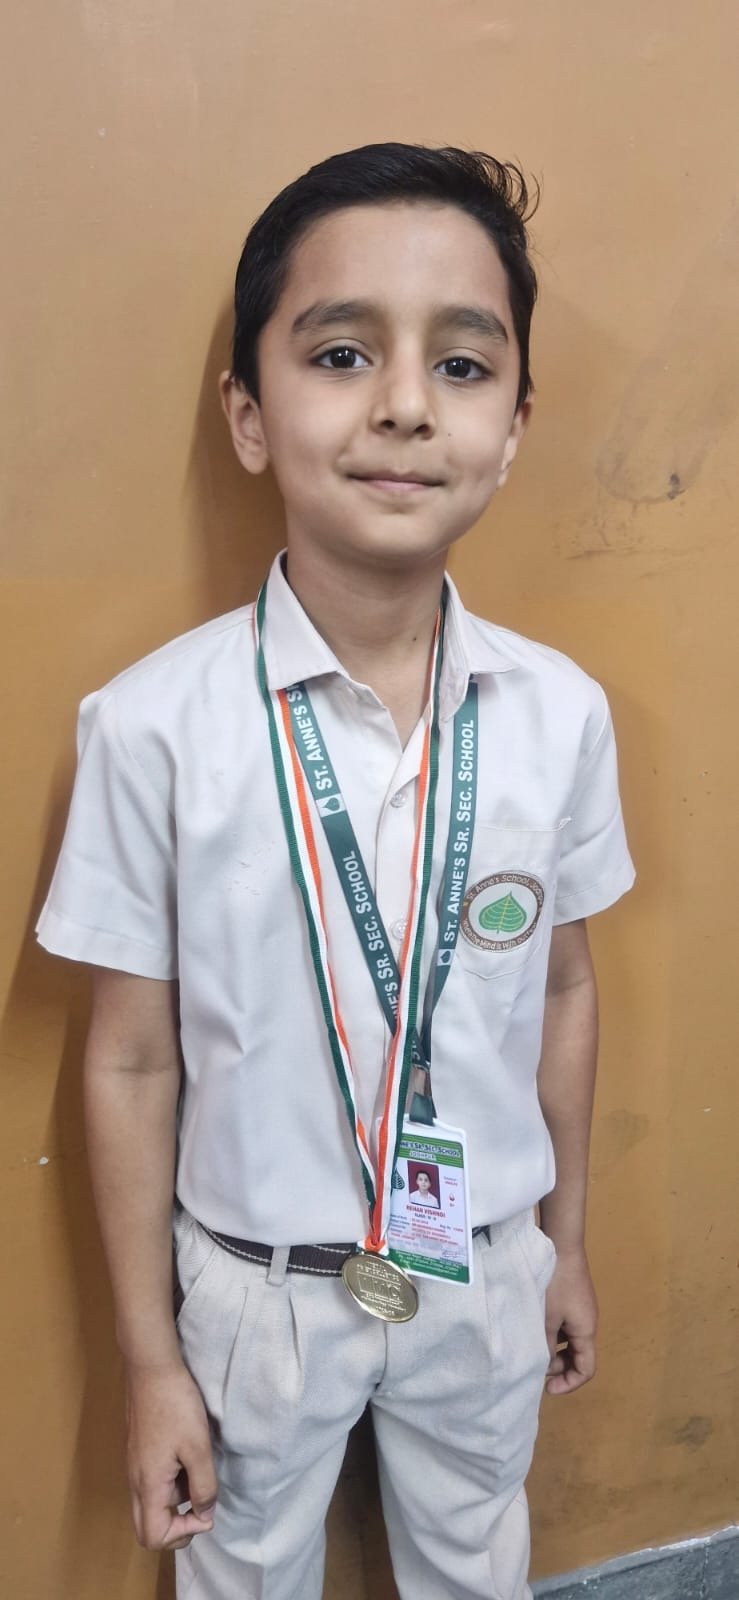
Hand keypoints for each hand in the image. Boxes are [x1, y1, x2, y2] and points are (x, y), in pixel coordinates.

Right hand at [125, 1361, 217, 1550]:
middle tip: (199, 1506)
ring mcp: (134, 1466)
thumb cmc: (176, 1406)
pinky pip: (150, 1484)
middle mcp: (135, 1481)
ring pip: (149, 1505)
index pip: (153, 1537)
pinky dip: (170, 1485)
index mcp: (148, 1485)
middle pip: (146, 1528)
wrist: (151, 1369)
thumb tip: (205, 1514)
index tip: (204, 1509)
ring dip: (174, 1503)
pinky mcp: (138, 1453)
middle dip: (176, 1527)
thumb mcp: (198, 1448)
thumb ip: (204, 1486)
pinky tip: (186, 1459)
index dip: (183, 1532)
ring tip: (196, 1474)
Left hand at [543, 1245, 597, 1395]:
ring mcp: (581, 1310)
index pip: (586, 1370)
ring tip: (533, 1348)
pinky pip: (566, 1327)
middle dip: (559, 1368)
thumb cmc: (555, 1284)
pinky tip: (536, 1329)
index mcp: (586, 1331)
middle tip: (535, 1366)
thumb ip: (544, 1345)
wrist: (562, 1244)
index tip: (547, 1387)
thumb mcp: (546, 1318)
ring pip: (570, 1342)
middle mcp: (588, 1323)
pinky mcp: (573, 1299)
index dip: (569, 1384)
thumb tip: (541, 1365)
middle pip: (579, 1357)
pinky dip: (554, 1335)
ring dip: (554, 1350)